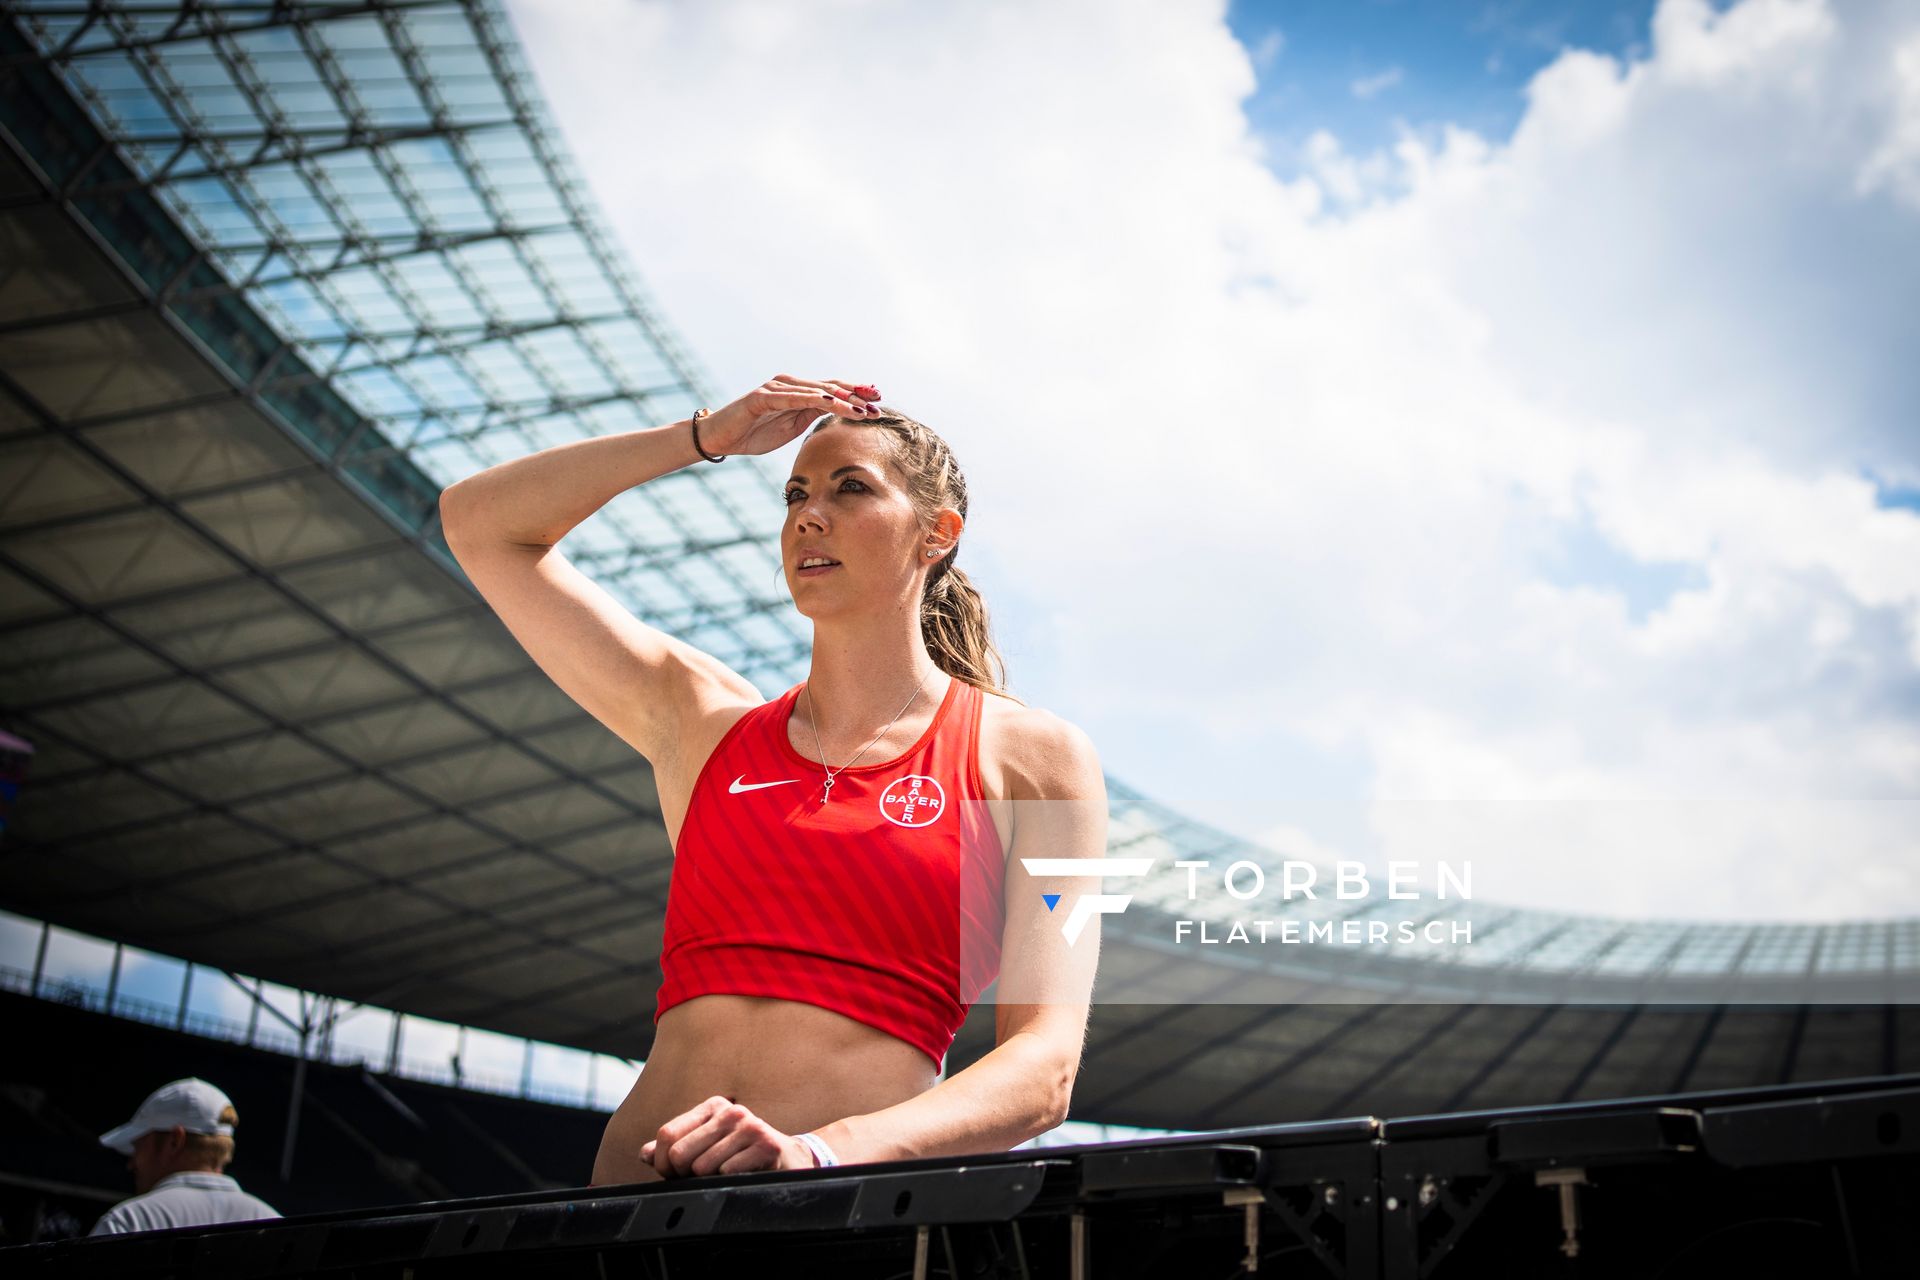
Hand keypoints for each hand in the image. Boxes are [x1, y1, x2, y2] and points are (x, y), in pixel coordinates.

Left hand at [638, 1095, 817, 1177]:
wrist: (788, 1160)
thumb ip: (675, 1148)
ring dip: (710, 1180)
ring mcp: (749, 1126)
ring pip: (701, 1167)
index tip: (673, 1174)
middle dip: (684, 1175)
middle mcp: (729, 1112)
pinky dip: (730, 1181)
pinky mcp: (766, 1144)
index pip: (667, 1134)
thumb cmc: (742, 1155)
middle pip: (679, 1153)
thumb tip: (644, 1154)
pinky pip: (727, 1172)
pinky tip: (744, 1175)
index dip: (662, 1162)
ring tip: (727, 1173)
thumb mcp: (708, 1146)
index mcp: (711, 1107)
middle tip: (703, 1176)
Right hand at [700, 375, 881, 457]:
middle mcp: (790, 384)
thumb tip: (836, 413)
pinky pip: (792, 397)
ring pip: (816, 392)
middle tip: (878, 402)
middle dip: (856, 396)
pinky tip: (830, 402)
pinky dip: (812, 399)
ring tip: (861, 408)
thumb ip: (810, 416)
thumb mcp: (790, 427)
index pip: (833, 390)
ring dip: (841, 400)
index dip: (856, 394)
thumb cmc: (754, 434)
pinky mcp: (762, 396)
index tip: (878, 400)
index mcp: (798, 392)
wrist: (720, 439)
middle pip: (829, 387)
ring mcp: (776, 388)